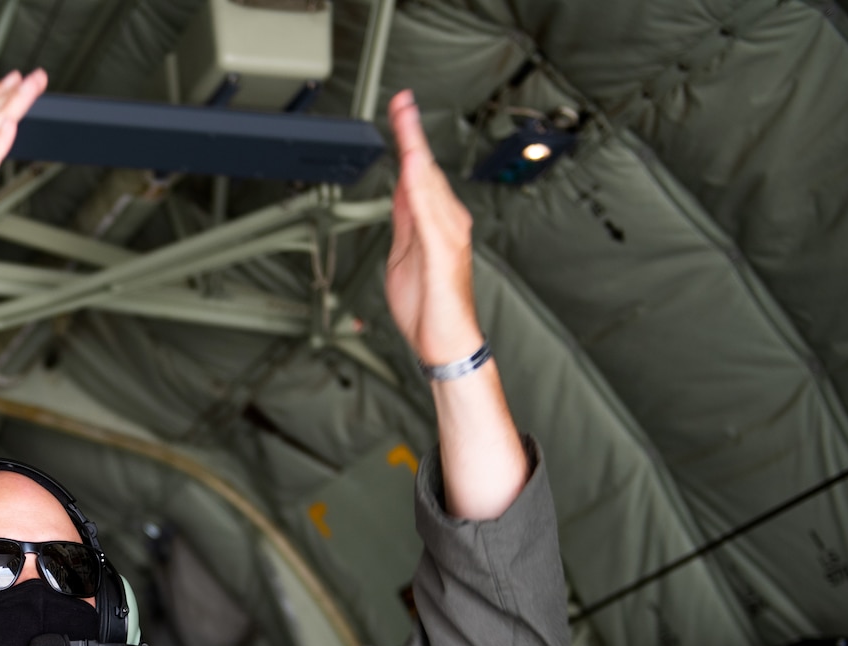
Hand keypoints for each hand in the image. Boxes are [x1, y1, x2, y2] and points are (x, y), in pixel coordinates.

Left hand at [384, 90, 482, 366]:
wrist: (445, 341)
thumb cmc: (428, 306)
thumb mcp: (403, 253)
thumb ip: (404, 220)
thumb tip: (399, 190)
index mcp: (435, 222)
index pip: (419, 174)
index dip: (409, 141)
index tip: (399, 113)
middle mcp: (447, 222)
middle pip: (425, 169)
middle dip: (412, 135)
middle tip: (400, 102)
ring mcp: (448, 234)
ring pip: (429, 183)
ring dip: (416, 150)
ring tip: (406, 120)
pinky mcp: (443, 251)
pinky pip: (430, 213)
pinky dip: (421, 188)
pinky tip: (413, 168)